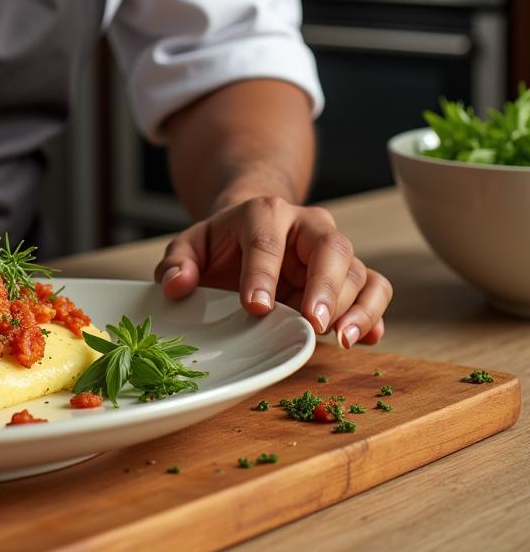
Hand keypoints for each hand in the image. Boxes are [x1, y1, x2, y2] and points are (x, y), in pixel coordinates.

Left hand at [153, 196, 391, 347]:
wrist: (251, 232)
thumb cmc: (222, 244)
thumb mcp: (190, 245)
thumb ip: (177, 261)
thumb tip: (176, 284)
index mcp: (264, 213)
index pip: (267, 241)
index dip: (262, 274)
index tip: (256, 307)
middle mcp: (308, 226)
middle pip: (330, 248)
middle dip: (324, 287)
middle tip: (313, 323)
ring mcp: (334, 251)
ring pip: (359, 271)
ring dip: (355, 307)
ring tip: (340, 339)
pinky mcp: (351, 276)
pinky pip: (376, 289)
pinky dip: (374, 313)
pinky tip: (365, 337)